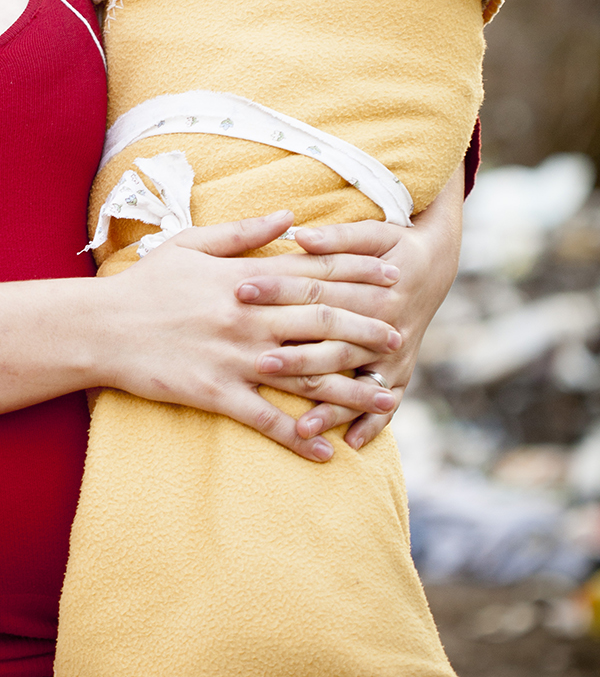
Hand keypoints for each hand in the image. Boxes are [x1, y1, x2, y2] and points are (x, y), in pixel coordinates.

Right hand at [103, 210, 402, 461]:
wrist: (100, 328)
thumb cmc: (145, 284)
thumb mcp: (192, 244)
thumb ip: (245, 233)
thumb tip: (291, 216)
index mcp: (245, 280)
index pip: (314, 273)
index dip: (358, 274)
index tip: (393, 276)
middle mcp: (248, 319)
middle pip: (321, 323)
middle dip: (366, 329)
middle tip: (399, 337)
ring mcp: (235, 359)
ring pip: (306, 374)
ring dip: (350, 388)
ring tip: (386, 398)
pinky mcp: (217, 395)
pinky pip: (266, 420)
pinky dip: (298, 438)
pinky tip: (328, 453)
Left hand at [236, 168, 464, 450]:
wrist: (436, 264)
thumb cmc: (393, 243)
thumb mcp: (373, 231)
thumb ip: (337, 236)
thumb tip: (300, 236)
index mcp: (373, 289)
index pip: (317, 290)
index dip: (278, 288)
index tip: (241, 290)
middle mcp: (385, 327)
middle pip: (334, 345)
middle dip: (297, 357)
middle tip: (259, 365)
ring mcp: (394, 354)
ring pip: (358, 384)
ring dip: (331, 406)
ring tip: (302, 427)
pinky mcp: (400, 371)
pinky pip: (386, 403)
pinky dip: (372, 424)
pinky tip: (351, 444)